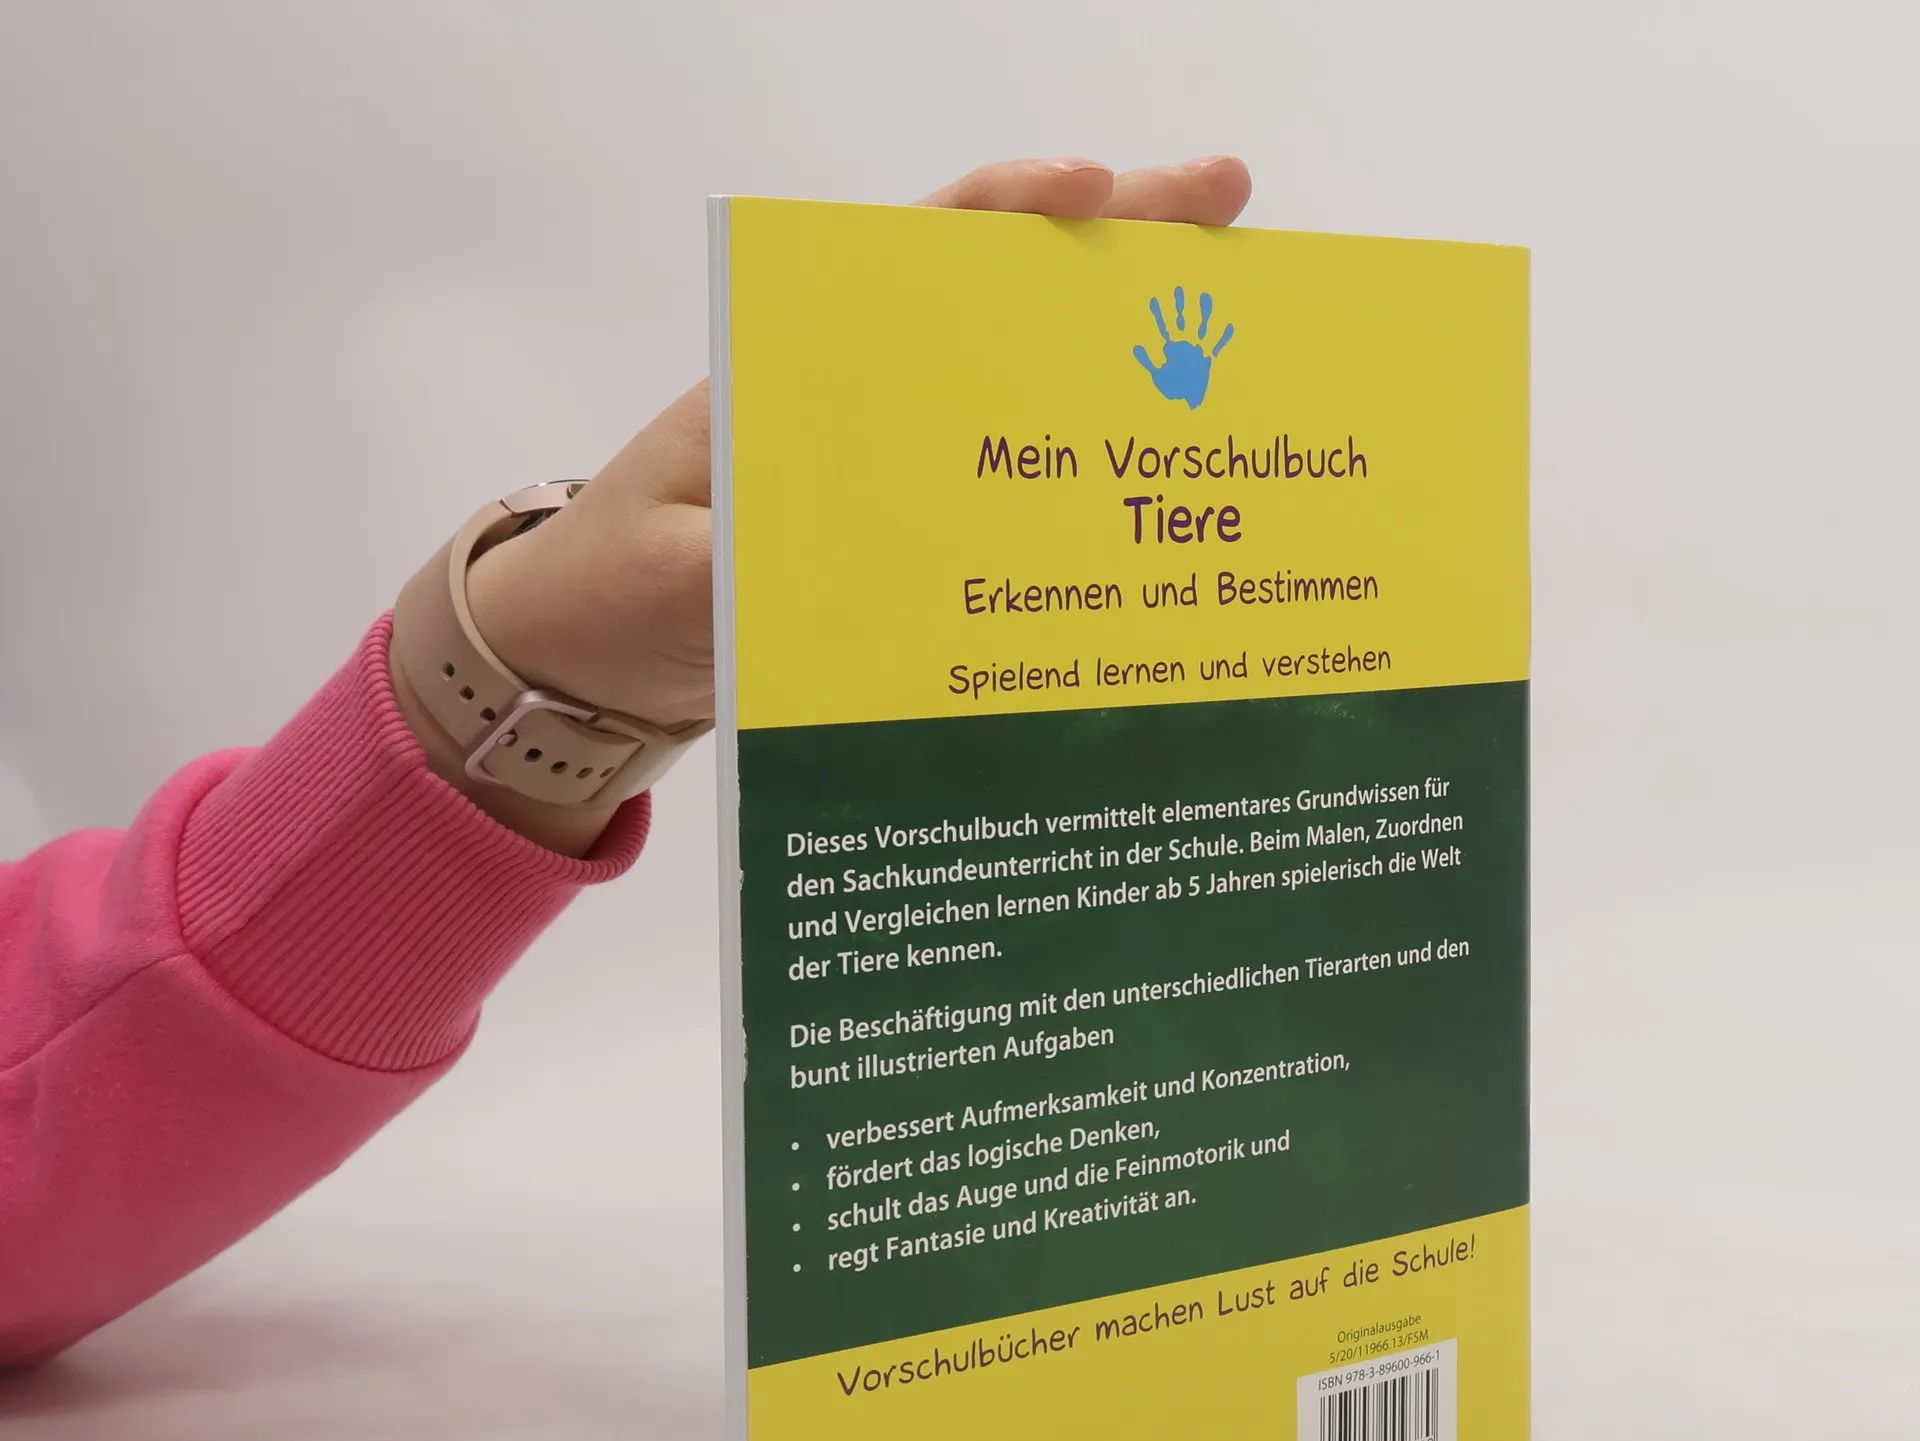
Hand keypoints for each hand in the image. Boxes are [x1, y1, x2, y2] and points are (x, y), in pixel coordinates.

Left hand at [392, 156, 1252, 853]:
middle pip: (1004, 304)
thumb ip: (746, 569)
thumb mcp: (671, 578)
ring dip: (1126, 364)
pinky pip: (1011, 493)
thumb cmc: (611, 590)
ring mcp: (893, 469)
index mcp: (800, 372)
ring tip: (1247, 337)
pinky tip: (1166, 485)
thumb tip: (847, 573)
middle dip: (1119, 250)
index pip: (913, 259)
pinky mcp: (907, 539)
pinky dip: (1088, 477)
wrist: (587, 658)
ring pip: (1025, 393)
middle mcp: (863, 401)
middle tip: (1230, 205)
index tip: (1092, 190)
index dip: (1008, 212)